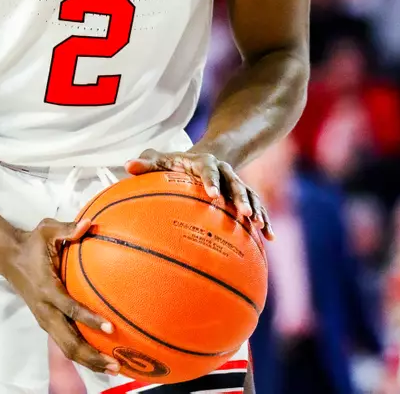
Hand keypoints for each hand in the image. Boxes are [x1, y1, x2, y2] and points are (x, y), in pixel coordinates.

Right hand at [0, 218, 119, 375]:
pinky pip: (65, 343)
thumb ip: (67, 228)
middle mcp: (45, 311)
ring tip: (112, 368)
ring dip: (88, 360)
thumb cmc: (32, 244)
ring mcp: (45, 320)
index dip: (89, 319)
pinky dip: (81, 354)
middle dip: (91, 356)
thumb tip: (88, 223)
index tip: (110, 327)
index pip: (70, 309)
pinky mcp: (47, 323)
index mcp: (47, 289)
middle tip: (115, 364)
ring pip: (66, 348)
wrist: (9, 258)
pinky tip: (98, 359)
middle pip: (68, 342)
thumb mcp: (47, 230)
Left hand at [126, 149, 273, 238]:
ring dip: (256, 209)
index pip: (208, 169)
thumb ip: (147, 163)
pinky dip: (266, 220)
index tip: (212, 195)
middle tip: (243, 214)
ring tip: (260, 226)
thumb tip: (128, 165)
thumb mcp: (161, 160)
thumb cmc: (175, 165)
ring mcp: (236, 185)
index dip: (211, 181)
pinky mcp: (244, 198)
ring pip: (250, 195)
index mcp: (204, 162)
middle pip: (235, 183)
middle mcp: (225, 172)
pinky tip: (271, 238)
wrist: (203, 160)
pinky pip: (258, 207)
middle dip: (240, 198)